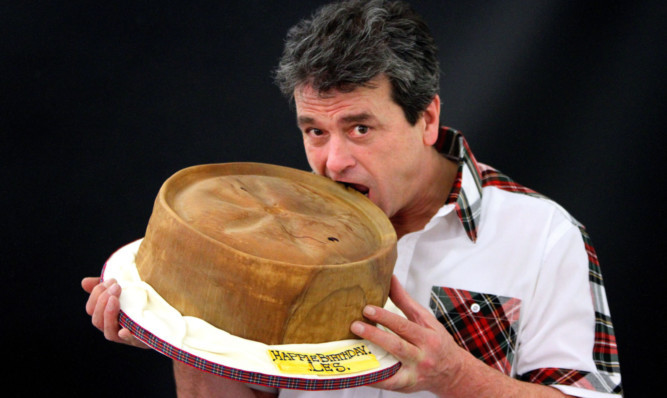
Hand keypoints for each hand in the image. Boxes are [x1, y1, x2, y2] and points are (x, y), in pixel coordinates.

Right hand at [82, 276, 147, 348]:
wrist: (167, 321)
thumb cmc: (142, 305)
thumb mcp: (125, 293)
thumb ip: (106, 288)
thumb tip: (84, 282)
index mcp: (108, 318)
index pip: (92, 310)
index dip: (96, 295)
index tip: (110, 280)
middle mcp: (114, 330)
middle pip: (97, 321)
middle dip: (103, 301)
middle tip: (116, 286)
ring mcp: (127, 338)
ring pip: (109, 333)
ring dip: (109, 315)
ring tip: (115, 299)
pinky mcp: (142, 342)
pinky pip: (132, 341)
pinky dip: (126, 336)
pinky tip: (125, 330)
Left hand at [350, 275, 464, 394]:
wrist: (452, 372)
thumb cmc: (437, 341)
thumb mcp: (425, 320)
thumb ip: (405, 301)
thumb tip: (390, 278)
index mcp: (428, 337)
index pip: (404, 326)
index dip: (385, 317)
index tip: (367, 309)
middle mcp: (422, 357)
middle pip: (397, 346)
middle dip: (375, 335)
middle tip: (355, 325)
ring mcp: (414, 374)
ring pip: (390, 367)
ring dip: (370, 359)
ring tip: (352, 350)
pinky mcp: (406, 386)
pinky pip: (387, 384)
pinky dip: (372, 379)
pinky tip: (357, 372)